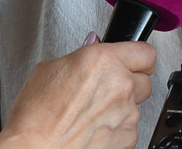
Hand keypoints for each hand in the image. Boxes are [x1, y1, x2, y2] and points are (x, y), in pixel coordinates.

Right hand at [0, 39, 155, 148]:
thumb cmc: (36, 115)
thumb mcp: (49, 70)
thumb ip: (80, 54)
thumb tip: (92, 45)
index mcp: (103, 61)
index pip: (145, 52)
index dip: (138, 57)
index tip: (133, 61)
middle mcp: (120, 85)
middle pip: (145, 79)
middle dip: (130, 82)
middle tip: (108, 88)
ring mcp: (126, 113)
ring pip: (137, 105)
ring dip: (122, 107)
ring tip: (93, 113)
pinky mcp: (126, 137)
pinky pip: (130, 128)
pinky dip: (118, 128)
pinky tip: (96, 128)